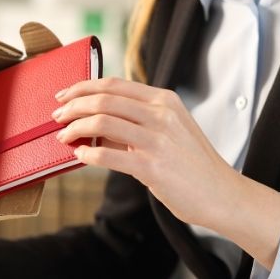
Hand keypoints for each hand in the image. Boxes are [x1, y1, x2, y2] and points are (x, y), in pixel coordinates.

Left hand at [52, 78, 279, 268]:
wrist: (223, 194)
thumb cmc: (192, 164)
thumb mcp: (170, 130)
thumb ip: (137, 121)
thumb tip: (95, 121)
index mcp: (164, 100)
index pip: (114, 84)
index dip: (83, 87)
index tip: (63, 95)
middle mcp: (161, 115)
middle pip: (104, 99)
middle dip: (73, 106)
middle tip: (56, 117)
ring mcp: (158, 140)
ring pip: (102, 122)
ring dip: (75, 128)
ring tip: (63, 137)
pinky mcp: (153, 167)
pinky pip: (108, 155)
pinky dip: (88, 154)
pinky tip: (79, 156)